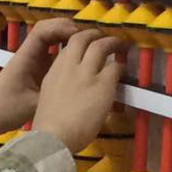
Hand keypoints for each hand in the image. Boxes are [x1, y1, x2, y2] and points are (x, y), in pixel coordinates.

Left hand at [0, 19, 124, 146]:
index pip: (43, 31)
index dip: (62, 29)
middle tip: (93, 38)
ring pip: (52, 41)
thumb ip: (55, 94)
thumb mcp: (32, 104)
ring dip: (69, 40)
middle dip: (70, 30)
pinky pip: (52, 54)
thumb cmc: (5, 109)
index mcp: (25, 57)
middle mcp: (28, 54)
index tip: (80, 36)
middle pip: (50, 31)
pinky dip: (65, 52)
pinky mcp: (34, 70)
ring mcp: (31, 61)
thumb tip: (83, 88)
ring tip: (91, 46)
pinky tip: (80, 61)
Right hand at [33, 28, 124, 152]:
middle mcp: (69, 67)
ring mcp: (86, 74)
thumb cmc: (49, 126)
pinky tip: (122, 69)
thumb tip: (73, 88)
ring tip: (120, 44)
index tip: (85, 44)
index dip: (78, 42)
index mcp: (54, 72)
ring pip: (100, 47)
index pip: (67, 48)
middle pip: (81, 39)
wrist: (54, 137)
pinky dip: (119, 66)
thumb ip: (61, 86)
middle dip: (94, 34)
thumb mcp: (49, 98)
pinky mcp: (102, 85)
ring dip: (112, 43)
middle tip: (103, 36)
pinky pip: (114, 68)